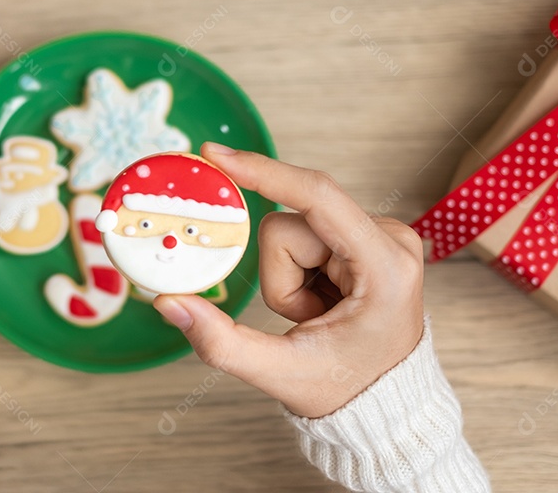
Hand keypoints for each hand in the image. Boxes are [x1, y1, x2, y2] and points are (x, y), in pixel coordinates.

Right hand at [153, 143, 423, 418]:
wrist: (384, 402)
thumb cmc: (346, 388)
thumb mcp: (281, 372)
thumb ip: (221, 342)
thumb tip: (167, 303)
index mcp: (384, 266)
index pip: (318, 197)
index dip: (264, 172)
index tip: (216, 154)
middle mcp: (390, 238)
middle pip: (291, 224)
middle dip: (280, 277)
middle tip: (307, 318)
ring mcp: (380, 234)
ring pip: (292, 229)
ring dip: (288, 277)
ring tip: (316, 314)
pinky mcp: (364, 235)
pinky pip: (304, 234)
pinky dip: (298, 271)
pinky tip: (322, 301)